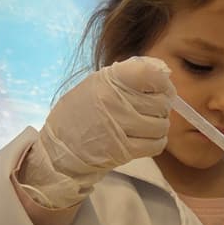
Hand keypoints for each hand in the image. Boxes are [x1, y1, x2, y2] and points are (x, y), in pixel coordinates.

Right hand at [37, 57, 174, 191]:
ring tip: (148, 124)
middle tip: (154, 109)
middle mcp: (116, 101)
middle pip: (161, 102)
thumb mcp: (97, 84)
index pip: (151, 74)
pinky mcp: (124, 150)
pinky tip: (148, 138)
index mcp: (109, 79)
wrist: (60, 147)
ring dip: (160, 125)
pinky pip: (157, 144)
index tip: (161, 88)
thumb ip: (127, 76)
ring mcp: (121, 127)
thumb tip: (162, 75)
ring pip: (162, 124)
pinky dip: (157, 141)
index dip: (162, 82)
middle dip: (162, 106)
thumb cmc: (80, 112)